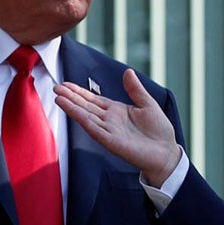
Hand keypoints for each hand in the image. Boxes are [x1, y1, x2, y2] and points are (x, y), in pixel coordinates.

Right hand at [54, 69, 180, 186]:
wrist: (167, 153)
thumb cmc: (159, 131)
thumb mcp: (148, 104)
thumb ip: (135, 89)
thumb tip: (128, 71)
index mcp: (117, 111)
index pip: (93, 100)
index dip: (79, 92)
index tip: (65, 85)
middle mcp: (109, 121)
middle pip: (86, 106)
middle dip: (71, 97)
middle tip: (56, 87)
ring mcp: (109, 131)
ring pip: (86, 116)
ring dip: (72, 107)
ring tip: (58, 97)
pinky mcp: (111, 141)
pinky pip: (94, 129)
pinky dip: (82, 119)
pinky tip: (72, 111)